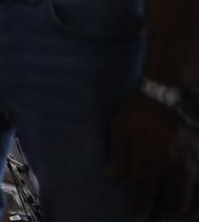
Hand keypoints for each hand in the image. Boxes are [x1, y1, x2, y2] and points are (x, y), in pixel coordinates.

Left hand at [108, 92, 198, 220]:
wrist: (172, 92)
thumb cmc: (142, 109)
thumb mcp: (120, 126)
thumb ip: (118, 153)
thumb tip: (112, 176)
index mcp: (149, 158)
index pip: (143, 192)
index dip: (139, 208)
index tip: (136, 215)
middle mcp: (173, 167)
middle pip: (168, 203)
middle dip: (159, 214)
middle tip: (152, 217)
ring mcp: (193, 166)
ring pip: (188, 201)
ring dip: (178, 213)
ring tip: (170, 216)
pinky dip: (197, 206)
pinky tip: (192, 211)